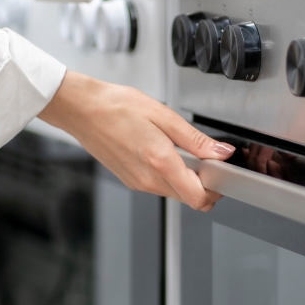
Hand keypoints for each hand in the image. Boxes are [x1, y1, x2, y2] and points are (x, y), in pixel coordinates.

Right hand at [37, 71, 229, 210]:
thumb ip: (196, 140)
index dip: (216, 190)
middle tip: (204, 157)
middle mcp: (147, 180)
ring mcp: (137, 183)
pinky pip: (158, 185)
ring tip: (179, 148)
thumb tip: (221, 153)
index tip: (221, 172)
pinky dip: (168, 174)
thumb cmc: (117, 107)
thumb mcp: (164, 115)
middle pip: (188, 198)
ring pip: (174, 192)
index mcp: (159, 162)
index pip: (198, 198)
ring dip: (185, 178)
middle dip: (203, 184)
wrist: (82, 109)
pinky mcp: (130, 180)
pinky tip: (162, 150)